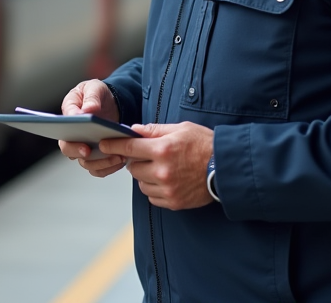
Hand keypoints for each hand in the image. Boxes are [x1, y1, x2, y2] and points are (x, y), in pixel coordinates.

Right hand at [59, 80, 125, 176]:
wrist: (110, 101)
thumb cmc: (96, 93)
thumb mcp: (94, 88)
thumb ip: (91, 98)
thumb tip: (88, 110)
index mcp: (67, 116)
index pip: (61, 132)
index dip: (71, 143)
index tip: (85, 147)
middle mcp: (71, 134)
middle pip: (70, 151)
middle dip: (84, 155)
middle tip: (101, 153)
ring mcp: (83, 146)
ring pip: (86, 162)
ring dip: (101, 162)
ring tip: (117, 156)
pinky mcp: (96, 154)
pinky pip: (99, 168)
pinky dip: (109, 167)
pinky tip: (120, 159)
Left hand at [100, 122, 214, 209]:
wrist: (227, 169)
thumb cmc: (205, 144)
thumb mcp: (181, 128)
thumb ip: (154, 130)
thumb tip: (133, 130)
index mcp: (163, 149)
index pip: (128, 147)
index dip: (113, 144)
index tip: (103, 144)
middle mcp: (162, 171)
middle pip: (132, 167)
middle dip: (136, 160)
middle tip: (148, 154)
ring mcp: (167, 189)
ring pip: (141, 183)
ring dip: (145, 175)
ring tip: (161, 167)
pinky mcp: (173, 202)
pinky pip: (152, 197)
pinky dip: (154, 189)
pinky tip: (167, 180)